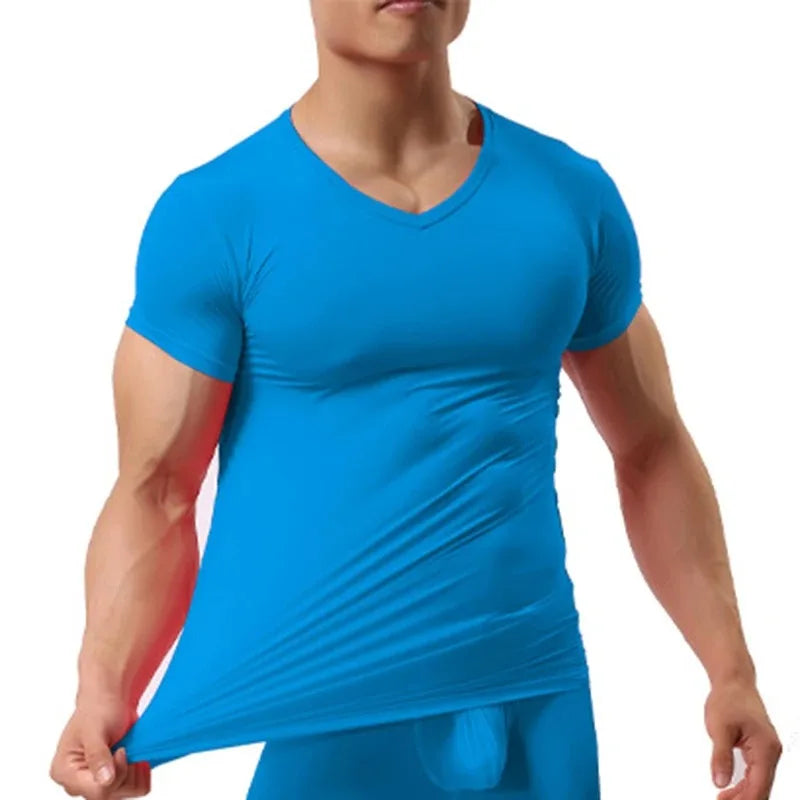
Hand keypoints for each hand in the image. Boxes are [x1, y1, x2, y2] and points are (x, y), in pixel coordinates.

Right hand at [50, 691, 150, 797]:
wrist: (108, 701)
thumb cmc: (98, 710)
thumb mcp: (95, 729)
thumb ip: (97, 756)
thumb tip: (105, 780)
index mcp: (64, 772)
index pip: (96, 792)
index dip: (116, 773)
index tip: (122, 750)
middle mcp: (76, 783)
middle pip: (109, 794)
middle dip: (124, 772)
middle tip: (125, 748)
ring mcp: (93, 783)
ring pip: (123, 793)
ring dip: (133, 772)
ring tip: (129, 750)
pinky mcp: (109, 781)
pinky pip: (132, 789)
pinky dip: (139, 774)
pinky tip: (136, 757)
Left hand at [704, 676, 781, 799]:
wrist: (733, 681)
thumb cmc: (728, 699)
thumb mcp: (719, 728)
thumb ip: (720, 756)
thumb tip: (720, 782)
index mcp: (765, 749)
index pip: (759, 786)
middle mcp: (771, 752)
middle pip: (761, 788)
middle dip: (743, 799)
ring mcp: (768, 750)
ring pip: (759, 781)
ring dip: (743, 793)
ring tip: (723, 799)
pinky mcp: (760, 748)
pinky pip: (756, 772)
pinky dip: (745, 782)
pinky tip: (731, 788)